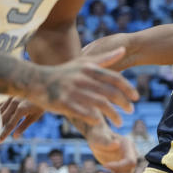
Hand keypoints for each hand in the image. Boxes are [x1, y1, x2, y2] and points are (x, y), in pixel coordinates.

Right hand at [0, 48, 137, 139]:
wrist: (35, 80)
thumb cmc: (64, 72)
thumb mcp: (83, 63)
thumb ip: (105, 58)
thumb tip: (124, 49)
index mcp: (89, 69)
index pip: (114, 78)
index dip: (128, 88)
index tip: (136, 97)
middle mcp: (82, 79)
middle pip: (110, 92)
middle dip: (123, 103)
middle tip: (131, 111)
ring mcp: (72, 91)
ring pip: (100, 104)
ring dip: (113, 114)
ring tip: (121, 122)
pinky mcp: (63, 102)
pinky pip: (83, 113)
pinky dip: (94, 118)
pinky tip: (101, 123)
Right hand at [0, 97, 43, 141]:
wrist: (41, 94)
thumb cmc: (38, 107)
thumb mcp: (33, 118)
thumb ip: (23, 127)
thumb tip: (14, 137)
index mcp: (22, 108)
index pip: (11, 124)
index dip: (5, 133)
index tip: (0, 140)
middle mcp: (14, 102)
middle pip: (3, 118)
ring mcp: (11, 98)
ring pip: (0, 112)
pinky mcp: (9, 97)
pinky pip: (0, 106)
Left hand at [85, 127, 138, 172]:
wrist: (99, 138)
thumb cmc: (98, 135)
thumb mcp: (99, 136)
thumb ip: (106, 141)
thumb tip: (116, 144)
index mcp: (128, 147)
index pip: (130, 162)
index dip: (119, 167)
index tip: (104, 166)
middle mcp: (131, 158)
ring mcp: (127, 166)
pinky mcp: (121, 172)